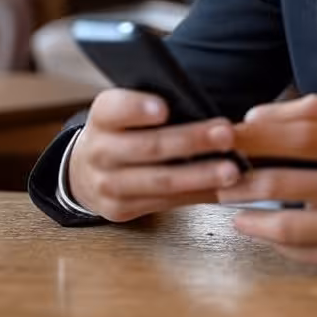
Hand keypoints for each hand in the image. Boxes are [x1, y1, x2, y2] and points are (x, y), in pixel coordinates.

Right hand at [67, 89, 241, 221]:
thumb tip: (201, 107)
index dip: (138, 109)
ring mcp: (109, 186)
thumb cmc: (122, 130)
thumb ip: (152, 105)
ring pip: (161, 182)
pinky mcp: (122, 210)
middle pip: (149, 147)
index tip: (163, 108)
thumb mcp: (124, 110)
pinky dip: (201, 195)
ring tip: (232, 169)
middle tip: (226, 134)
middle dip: (191, 141)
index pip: (115, 109)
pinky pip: (168, 203)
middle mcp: (100, 152)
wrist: (83, 172)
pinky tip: (226, 189)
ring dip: (201, 175)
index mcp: (102, 117)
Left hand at [220, 94, 316, 271]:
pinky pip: (308, 253)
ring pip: (291, 226)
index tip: (225, 135)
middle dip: (243, 180)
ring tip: (232, 209)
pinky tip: (264, 231)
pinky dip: (279, 242)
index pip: (300, 134)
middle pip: (287, 180)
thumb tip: (256, 117)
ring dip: (252, 218)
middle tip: (219, 177)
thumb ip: (314, 113)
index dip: (256, 136)